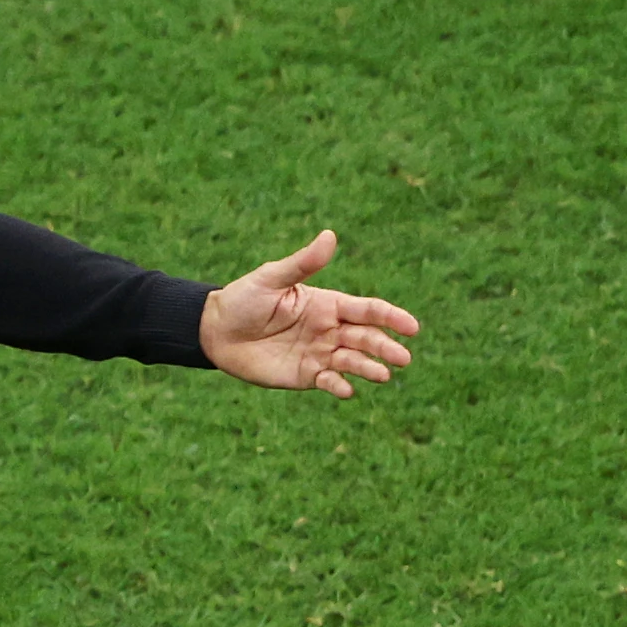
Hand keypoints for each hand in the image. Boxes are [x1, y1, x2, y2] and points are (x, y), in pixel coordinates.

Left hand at [198, 230, 419, 397]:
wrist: (215, 331)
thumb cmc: (244, 299)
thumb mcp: (272, 279)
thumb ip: (302, 264)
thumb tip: (329, 236)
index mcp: (329, 304)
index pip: (368, 310)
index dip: (391, 318)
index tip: (411, 327)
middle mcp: (330, 330)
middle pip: (366, 338)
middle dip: (386, 347)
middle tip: (403, 358)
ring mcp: (319, 354)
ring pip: (352, 361)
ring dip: (368, 368)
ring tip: (382, 375)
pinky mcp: (304, 375)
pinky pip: (327, 381)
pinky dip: (339, 386)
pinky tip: (346, 390)